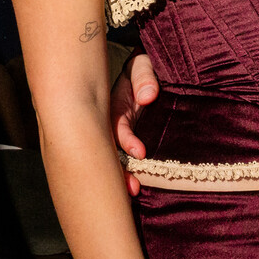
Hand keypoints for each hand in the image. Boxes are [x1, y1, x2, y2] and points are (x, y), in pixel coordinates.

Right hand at [112, 53, 158, 196]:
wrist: (148, 69)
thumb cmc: (143, 67)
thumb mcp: (142, 66)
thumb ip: (144, 78)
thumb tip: (147, 98)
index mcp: (112, 107)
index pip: (115, 128)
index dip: (126, 141)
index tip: (140, 152)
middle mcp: (112, 125)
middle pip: (110, 151)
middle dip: (119, 170)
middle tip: (132, 189)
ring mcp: (122, 134)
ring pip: (118, 158)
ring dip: (124, 175)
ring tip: (134, 192)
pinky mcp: (133, 139)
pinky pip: (129, 157)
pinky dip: (132, 171)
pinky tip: (138, 187)